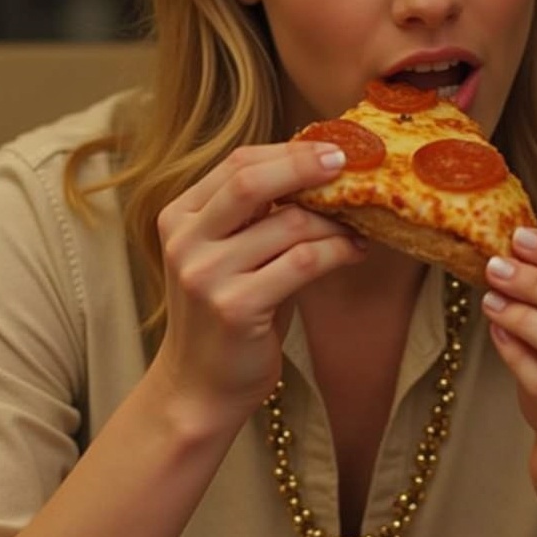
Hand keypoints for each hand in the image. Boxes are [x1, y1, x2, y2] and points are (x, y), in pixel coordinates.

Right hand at [150, 141, 365, 426]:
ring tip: (358, 227)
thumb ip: (256, 214)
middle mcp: (185, 241)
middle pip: (251, 181)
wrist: (199, 387)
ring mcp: (207, 275)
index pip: (236, 164)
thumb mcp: (228, 254)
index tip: (331, 148)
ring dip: (334, 222)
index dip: (287, 151)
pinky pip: (303, 262)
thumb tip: (321, 169)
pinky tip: (355, 252)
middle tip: (347, 164)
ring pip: (288, 223)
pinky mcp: (236, 308)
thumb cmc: (225, 314)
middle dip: (305, 166)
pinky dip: (338, 251)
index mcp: (179, 217)